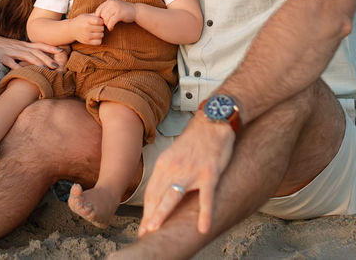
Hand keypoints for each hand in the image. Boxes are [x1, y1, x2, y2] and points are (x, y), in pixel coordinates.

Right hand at [0, 34, 64, 69]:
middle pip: (36, 51)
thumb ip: (24, 52)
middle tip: (57, 66)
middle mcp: (19, 46)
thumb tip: (35, 60)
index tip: (61, 51)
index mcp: (22, 44)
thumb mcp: (14, 47)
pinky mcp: (2, 56)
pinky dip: (17, 67)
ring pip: (27, 56)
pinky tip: (23, 72)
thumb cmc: (0, 46)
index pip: (39, 45)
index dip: (50, 47)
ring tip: (46, 69)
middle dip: (47, 58)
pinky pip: (11, 62)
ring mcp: (11, 51)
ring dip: (37, 62)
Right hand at [68, 13, 104, 44]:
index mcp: (87, 20)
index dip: (101, 21)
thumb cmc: (81, 21)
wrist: (71, 29)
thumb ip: (95, 15)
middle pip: (101, 28)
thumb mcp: (86, 15)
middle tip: (97, 26)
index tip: (99, 21)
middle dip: (101, 27)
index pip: (99, 21)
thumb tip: (105, 16)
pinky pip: (98, 42)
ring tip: (96, 31)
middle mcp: (86, 28)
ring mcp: (86, 35)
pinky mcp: (87, 42)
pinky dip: (99, 39)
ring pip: (101, 35)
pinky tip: (95, 36)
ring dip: (100, 33)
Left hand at [94, 0, 136, 30]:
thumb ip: (105, 10)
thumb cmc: (123, 11)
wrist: (136, 11)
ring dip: (107, 25)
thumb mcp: (113, 8)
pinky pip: (111, 22)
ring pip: (106, 19)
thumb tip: (93, 16)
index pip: (98, 10)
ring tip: (109, 27)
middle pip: (102, 15)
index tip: (101, 22)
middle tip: (106, 25)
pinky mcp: (120, 14)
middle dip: (103, 21)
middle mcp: (111, 3)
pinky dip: (110, 26)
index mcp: (109, 1)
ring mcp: (116, 8)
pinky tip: (111, 28)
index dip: (98, 17)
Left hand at [138, 113, 235, 236]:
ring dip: (162, 214)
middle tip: (144, 234)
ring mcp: (191, 171)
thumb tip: (161, 192)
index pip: (151, 192)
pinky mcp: (210, 173)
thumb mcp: (174, 155)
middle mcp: (174, 168)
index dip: (146, 211)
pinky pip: (206, 197)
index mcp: (164, 164)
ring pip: (173, 196)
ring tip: (156, 231)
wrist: (213, 121)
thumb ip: (167, 173)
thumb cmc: (195, 140)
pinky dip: (205, 214)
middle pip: (157, 196)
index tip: (143, 226)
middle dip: (149, 217)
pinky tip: (203, 227)